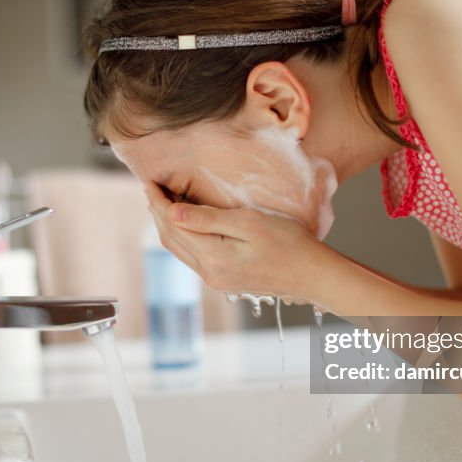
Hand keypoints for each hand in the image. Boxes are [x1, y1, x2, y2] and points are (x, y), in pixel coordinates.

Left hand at [144, 182, 327, 298]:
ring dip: (168, 225)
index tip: (149, 182)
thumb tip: (172, 212)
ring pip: (179, 249)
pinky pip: (192, 256)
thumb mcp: (249, 223)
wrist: (311, 274)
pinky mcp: (223, 279)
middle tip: (151, 188)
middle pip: (171, 239)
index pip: (173, 225)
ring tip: (162, 202)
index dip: (158, 202)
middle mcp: (209, 273)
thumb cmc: (289, 243)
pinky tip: (185, 223)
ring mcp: (216, 279)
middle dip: (158, 212)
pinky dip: (182, 236)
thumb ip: (208, 219)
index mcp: (214, 258)